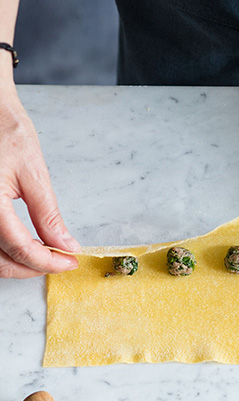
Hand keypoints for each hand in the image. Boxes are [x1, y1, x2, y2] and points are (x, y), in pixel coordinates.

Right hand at [0, 92, 78, 277]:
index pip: (19, 248)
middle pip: (1, 262)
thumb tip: (66, 245)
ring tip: (46, 254)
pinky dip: (5, 252)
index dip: (48, 262)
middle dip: (34, 268)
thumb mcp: (33, 173)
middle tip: (61, 261)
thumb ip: (48, 215)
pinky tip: (25, 245)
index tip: (70, 261)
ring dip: (18, 263)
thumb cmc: (7, 132)